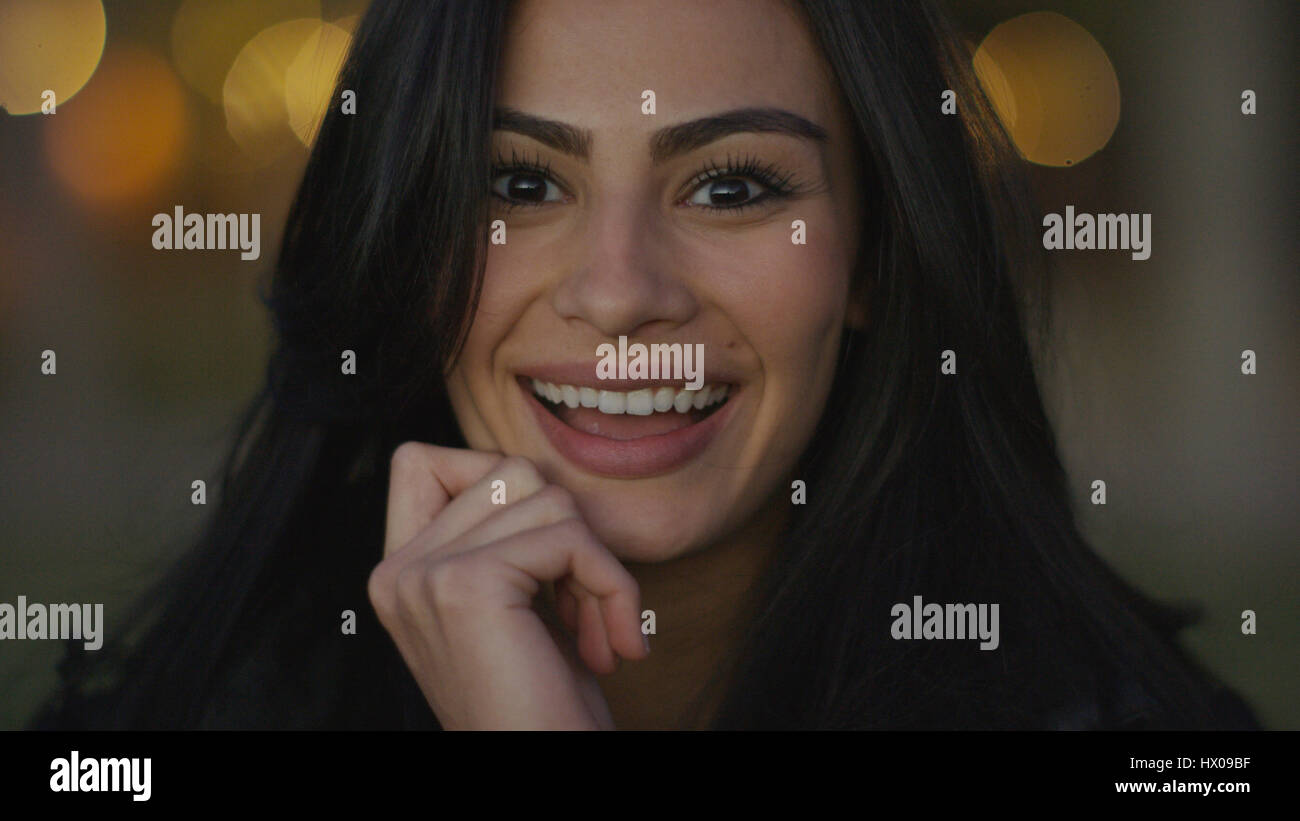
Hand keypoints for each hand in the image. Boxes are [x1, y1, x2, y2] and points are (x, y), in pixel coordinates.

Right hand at [368, 442, 647, 728]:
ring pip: (548, 498)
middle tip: (587, 607)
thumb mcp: (510, 606)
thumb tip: (529, 472)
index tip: (538, 550)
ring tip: (599, 632)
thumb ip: (498, 535)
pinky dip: (614, 585)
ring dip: (598, 566)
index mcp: (397, 572)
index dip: (492, 478)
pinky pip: (570, 538)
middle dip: (570, 535)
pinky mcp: (467, 585)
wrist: (541, 772)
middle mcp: (396, 570)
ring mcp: (424, 575)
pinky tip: (614, 647)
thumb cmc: (541, 703)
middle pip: (509, 473)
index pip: (420, 460)